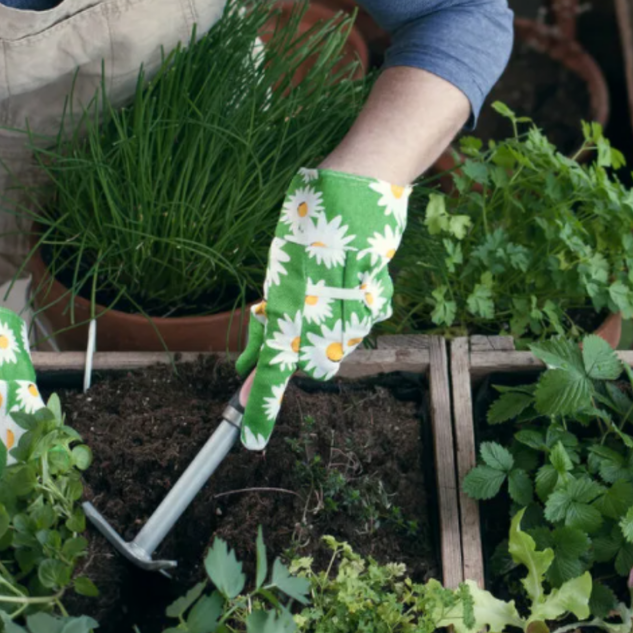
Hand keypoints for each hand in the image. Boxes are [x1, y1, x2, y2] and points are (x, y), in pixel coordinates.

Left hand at [235, 168, 408, 448]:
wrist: (360, 188)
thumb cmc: (310, 220)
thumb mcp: (279, 268)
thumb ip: (270, 316)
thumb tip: (255, 358)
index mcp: (292, 313)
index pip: (273, 376)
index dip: (261, 412)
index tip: (251, 443)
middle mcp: (326, 323)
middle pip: (310, 367)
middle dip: (298, 355)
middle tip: (284, 316)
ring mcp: (359, 316)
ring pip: (337, 348)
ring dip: (324, 331)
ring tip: (320, 285)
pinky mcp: (381, 303)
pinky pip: (362, 324)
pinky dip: (351, 312)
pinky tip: (346, 281)